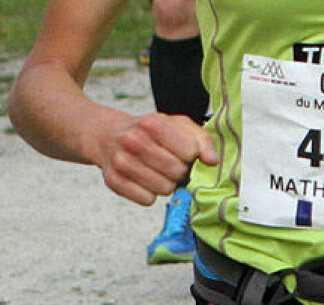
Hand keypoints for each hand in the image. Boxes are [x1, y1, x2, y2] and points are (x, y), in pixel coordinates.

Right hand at [96, 112, 218, 205]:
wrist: (111, 135)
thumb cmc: (151, 130)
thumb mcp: (178, 125)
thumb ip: (201, 140)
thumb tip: (212, 161)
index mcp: (153, 123)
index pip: (189, 151)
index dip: (191, 155)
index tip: (185, 152)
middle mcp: (134, 141)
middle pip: (176, 172)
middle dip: (179, 170)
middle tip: (172, 163)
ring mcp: (121, 161)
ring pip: (162, 189)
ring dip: (167, 183)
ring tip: (159, 171)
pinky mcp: (113, 181)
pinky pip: (146, 200)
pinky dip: (151, 193)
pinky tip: (146, 179)